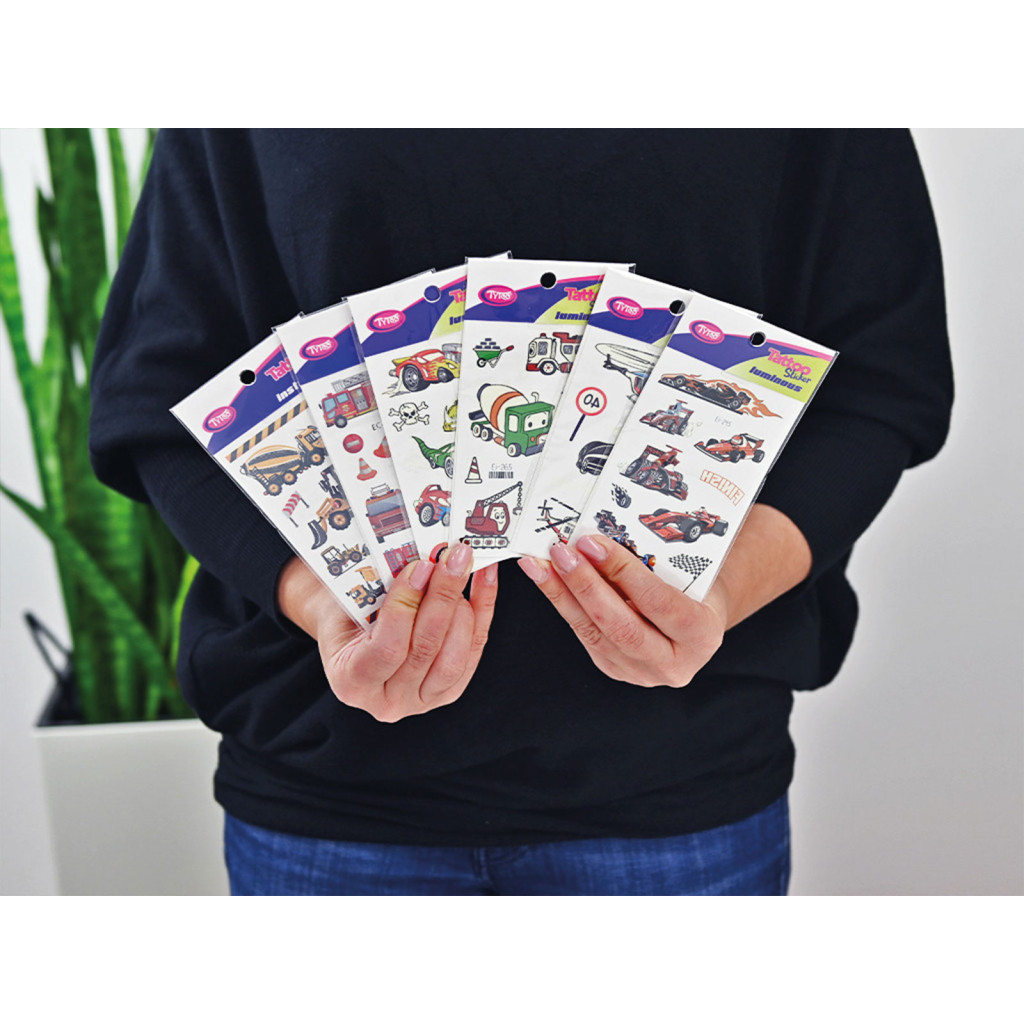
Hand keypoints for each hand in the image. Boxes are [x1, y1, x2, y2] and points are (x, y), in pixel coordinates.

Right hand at [277, 543, 497, 720]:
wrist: (351, 635)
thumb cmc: (346, 615)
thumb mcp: (346, 602)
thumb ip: (373, 589)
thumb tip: (418, 559)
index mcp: (351, 683)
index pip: (386, 649)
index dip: (405, 606)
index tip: (418, 568)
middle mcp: (387, 701)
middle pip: (425, 650)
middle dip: (442, 597)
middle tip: (452, 558)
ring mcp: (422, 700)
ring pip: (454, 656)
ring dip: (463, 605)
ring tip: (461, 567)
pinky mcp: (449, 690)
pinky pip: (474, 649)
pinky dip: (483, 610)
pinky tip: (484, 578)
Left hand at [518, 534, 725, 686]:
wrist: (696, 617)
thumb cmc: (696, 587)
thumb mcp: (688, 572)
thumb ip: (655, 561)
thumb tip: (600, 539)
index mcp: (702, 635)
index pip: (659, 603)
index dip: (623, 572)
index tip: (593, 544)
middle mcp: (674, 664)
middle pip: (622, 627)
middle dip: (586, 586)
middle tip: (563, 553)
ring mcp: (642, 673)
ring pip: (595, 634)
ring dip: (563, 595)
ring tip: (542, 565)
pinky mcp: (615, 669)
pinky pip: (585, 636)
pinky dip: (564, 605)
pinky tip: (549, 581)